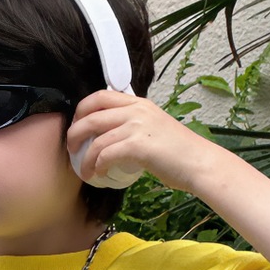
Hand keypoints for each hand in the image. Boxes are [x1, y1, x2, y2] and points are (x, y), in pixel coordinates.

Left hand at [64, 89, 219, 195]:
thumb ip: (134, 125)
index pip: (100, 96)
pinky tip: (99, 173)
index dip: (82, 110)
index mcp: (139, 103)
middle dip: (75, 133)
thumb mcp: (154, 127)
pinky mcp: (138, 145)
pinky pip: (106, 154)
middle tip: (71, 149)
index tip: (77, 126)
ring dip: (85, 157)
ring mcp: (137, 126)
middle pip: (91, 115)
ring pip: (96, 138)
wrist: (198, 163)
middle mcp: (136, 110)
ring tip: (84, 170)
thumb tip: (113, 136)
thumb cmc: (178, 152)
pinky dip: (98, 165)